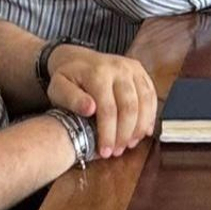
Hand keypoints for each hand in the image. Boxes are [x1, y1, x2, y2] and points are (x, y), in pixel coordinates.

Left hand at [43, 47, 157, 158]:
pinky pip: (152, 95)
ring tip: (129, 144)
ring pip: (145, 102)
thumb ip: (71, 98)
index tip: (105, 152)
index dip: (108, 133)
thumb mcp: (58, 88)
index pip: (108, 108)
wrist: (78, 58)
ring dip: (140, 127)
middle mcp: (119, 68)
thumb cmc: (68, 78)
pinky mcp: (141, 72)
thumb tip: (90, 109)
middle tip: (117, 152)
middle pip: (129, 107)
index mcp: (98, 73)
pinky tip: (144, 131)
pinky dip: (150, 116)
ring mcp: (133, 69)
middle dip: (125, 134)